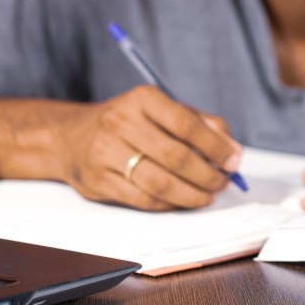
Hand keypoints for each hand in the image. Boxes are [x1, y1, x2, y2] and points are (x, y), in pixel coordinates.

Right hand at [57, 85, 241, 210]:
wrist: (71, 137)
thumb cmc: (129, 123)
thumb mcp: (162, 110)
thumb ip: (200, 123)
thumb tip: (232, 149)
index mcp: (142, 99)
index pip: (187, 125)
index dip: (216, 147)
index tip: (233, 160)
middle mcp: (121, 122)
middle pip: (176, 157)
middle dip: (208, 175)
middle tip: (223, 182)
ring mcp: (106, 153)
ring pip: (161, 183)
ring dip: (192, 194)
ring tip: (207, 195)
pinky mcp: (98, 181)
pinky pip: (144, 200)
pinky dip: (170, 204)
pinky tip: (182, 201)